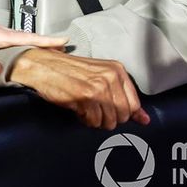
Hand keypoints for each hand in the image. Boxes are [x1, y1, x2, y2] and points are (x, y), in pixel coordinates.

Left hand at [0, 5, 67, 76]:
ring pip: (21, 37)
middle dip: (47, 42)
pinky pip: (13, 38)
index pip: (29, 38)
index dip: (48, 40)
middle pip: (29, 37)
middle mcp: (1, 31)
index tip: (65, 39)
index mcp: (0, 36)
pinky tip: (22, 48)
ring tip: (48, 48)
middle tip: (63, 47)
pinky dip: (23, 41)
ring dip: (35, 42)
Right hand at [9, 48, 150, 129]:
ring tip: (85, 107)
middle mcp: (110, 76)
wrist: (41, 65)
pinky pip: (93, 121)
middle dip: (108, 118)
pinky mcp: (85, 96)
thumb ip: (123, 97)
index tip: (112, 112)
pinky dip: (85, 119)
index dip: (123, 113)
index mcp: (117, 69)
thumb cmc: (68, 71)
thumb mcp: (100, 77)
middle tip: (93, 108)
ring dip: (95, 120)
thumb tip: (144, 120)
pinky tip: (77, 108)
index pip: (134, 104)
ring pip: (109, 121)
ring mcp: (98, 86)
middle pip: (123, 115)